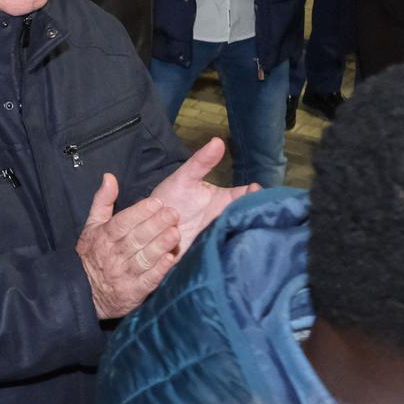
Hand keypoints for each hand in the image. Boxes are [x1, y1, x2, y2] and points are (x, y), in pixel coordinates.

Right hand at [75, 174, 180, 319]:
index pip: (122, 222)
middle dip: (155, 225)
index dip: (139, 212)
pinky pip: (147, 280)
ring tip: (175, 233)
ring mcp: (123, 274)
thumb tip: (109, 177)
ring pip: (143, 258)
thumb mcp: (92, 225)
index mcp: (104, 236)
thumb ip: (103, 200)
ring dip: (159, 246)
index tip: (156, 202)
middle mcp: (113, 255)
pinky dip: (158, 271)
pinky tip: (170, 260)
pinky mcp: (133, 292)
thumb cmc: (93, 253)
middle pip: (136, 238)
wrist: (85, 291)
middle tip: (173, 213)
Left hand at [144, 138, 255, 255]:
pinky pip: (220, 262)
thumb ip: (200, 162)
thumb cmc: (170, 200)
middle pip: (247, 222)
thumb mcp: (184, 179)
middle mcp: (226, 222)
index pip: (248, 197)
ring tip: (238, 236)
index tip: (254, 189)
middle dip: (252, 220)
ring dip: (237, 239)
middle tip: (255, 219)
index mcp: (226, 201)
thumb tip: (218, 140)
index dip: (255, 194)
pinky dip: (223, 260)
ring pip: (237, 242)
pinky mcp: (207, 259)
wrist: (149, 228)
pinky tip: (223, 258)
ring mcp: (218, 241)